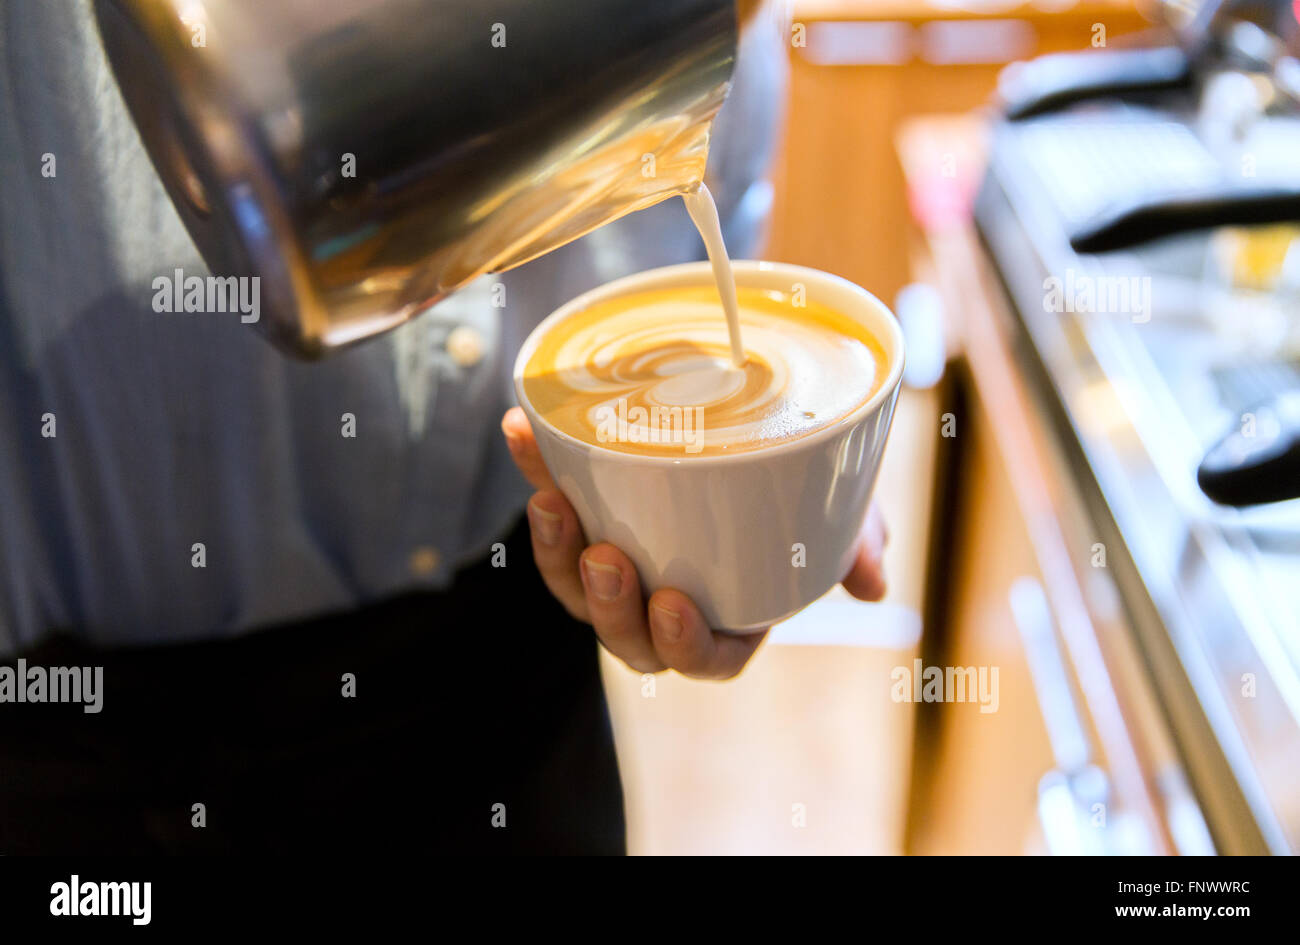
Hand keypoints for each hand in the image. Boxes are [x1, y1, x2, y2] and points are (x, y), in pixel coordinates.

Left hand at [501, 407, 888, 678]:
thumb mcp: (835, 514)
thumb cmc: (798, 497)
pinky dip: (536, 470)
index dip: (685, 644)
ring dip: (557, 552)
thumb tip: (875, 583)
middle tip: (607, 558)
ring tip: (554, 504)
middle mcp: (663, 604)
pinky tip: (523, 430)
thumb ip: (854, 543)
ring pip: (575, 587)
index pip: (703, 657)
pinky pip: (552, 504)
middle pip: (627, 635)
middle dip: (613, 607)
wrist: (751, 435)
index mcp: (725, 618)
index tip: (677, 605)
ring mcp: (619, 564)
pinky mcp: (583, 514)